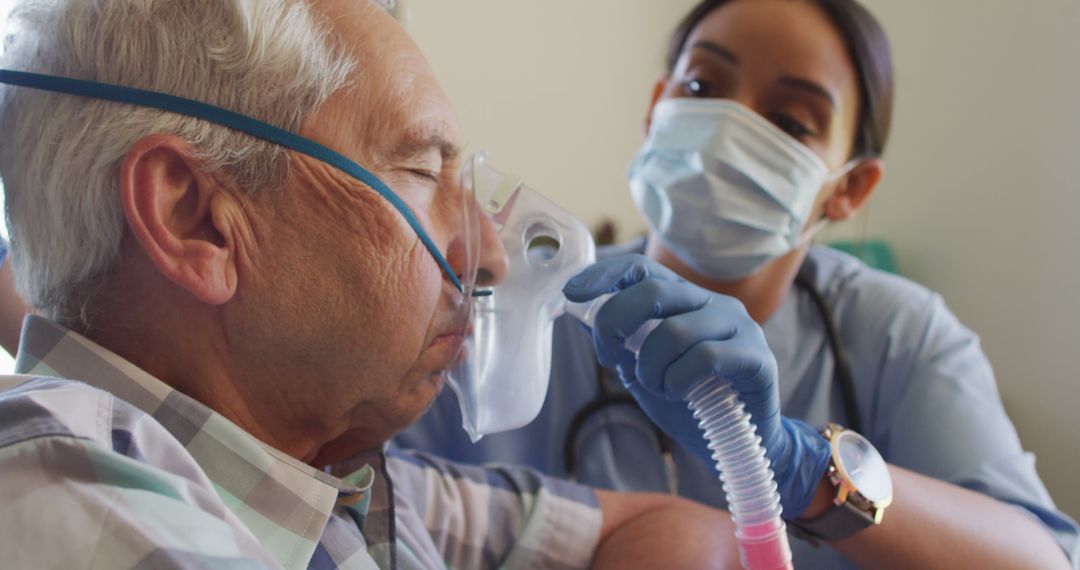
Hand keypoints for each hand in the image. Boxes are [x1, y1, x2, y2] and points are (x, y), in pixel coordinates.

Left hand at [563, 254, 831, 518]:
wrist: (741, 444)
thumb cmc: (691, 402)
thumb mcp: (643, 371)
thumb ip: (619, 344)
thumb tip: (579, 315)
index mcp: (684, 299)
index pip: (642, 269)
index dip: (604, 275)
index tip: (572, 292)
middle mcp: (713, 303)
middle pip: (653, 291)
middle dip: (616, 324)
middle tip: (610, 358)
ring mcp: (739, 326)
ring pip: (674, 331)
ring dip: (650, 368)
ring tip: (657, 388)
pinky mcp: (757, 356)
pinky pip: (705, 357)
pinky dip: (678, 381)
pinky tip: (680, 394)